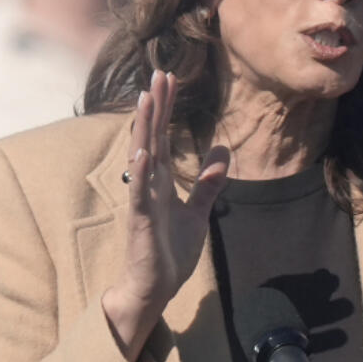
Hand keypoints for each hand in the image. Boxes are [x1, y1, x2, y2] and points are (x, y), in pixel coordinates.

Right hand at [102, 71, 228, 361]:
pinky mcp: (142, 222)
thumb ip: (207, 184)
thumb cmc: (170, 253)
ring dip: (144, 128)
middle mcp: (149, 184)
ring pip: (143, 157)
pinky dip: (141, 172)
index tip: (168, 78)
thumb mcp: (198, 214)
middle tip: (158, 72)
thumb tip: (221, 153)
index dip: (166, 107)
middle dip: (156, 106)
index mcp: (162, 181)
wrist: (154, 289)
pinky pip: (140, 193)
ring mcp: (143, 201)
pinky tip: (143, 151)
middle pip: (152, 136)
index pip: (164, 135)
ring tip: (146, 99)